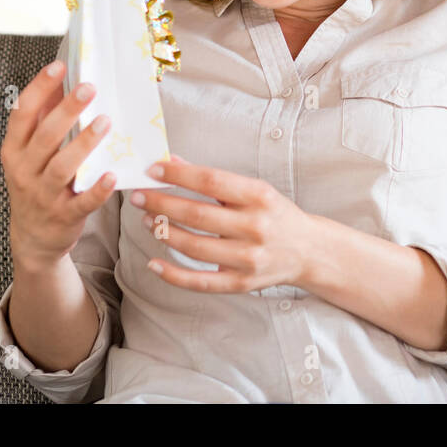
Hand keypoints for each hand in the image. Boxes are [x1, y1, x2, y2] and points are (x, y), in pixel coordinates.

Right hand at [2, 60, 116, 273]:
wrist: (32, 239)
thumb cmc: (35, 185)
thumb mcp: (28, 155)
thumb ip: (42, 121)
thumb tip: (60, 81)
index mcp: (15, 151)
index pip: (22, 114)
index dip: (39, 88)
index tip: (59, 66)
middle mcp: (25, 171)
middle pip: (45, 136)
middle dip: (67, 110)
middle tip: (89, 88)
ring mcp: (44, 195)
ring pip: (63, 166)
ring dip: (85, 143)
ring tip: (105, 122)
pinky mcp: (65, 216)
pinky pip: (83, 201)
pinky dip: (97, 189)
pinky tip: (112, 174)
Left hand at [131, 157, 318, 292]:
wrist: (309, 250)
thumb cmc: (276, 215)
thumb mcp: (255, 190)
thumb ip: (216, 180)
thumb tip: (174, 163)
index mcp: (260, 197)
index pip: (212, 181)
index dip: (179, 175)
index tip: (153, 170)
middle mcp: (256, 227)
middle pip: (198, 215)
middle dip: (161, 203)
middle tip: (138, 196)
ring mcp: (248, 259)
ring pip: (194, 247)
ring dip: (164, 232)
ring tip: (147, 220)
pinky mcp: (242, 283)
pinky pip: (200, 282)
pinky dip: (173, 274)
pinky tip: (153, 263)